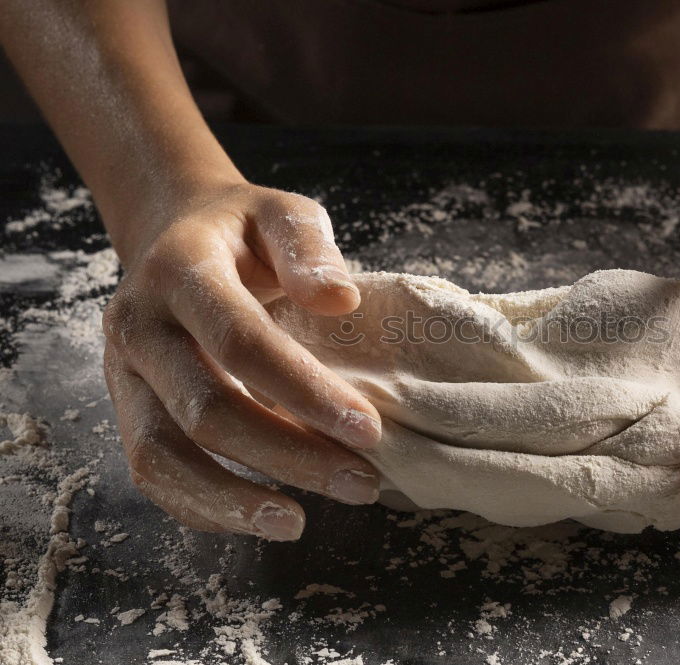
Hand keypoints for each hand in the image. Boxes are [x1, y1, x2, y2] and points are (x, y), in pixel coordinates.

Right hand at [102, 181, 381, 540]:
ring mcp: (122, 372)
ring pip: (162, 455)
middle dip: (288, 456)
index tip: (367, 430)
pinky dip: (203, 506)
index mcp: (181, 271)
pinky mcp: (126, 407)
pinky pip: (152, 472)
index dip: (304, 392)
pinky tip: (259, 517)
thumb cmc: (243, 232)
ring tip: (298, 523)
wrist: (174, 236)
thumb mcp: (282, 214)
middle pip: (205, 410)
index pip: (241, 342)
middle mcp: (139, 325)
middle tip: (361, 483)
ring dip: (232, 501)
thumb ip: (309, 248)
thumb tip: (340, 300)